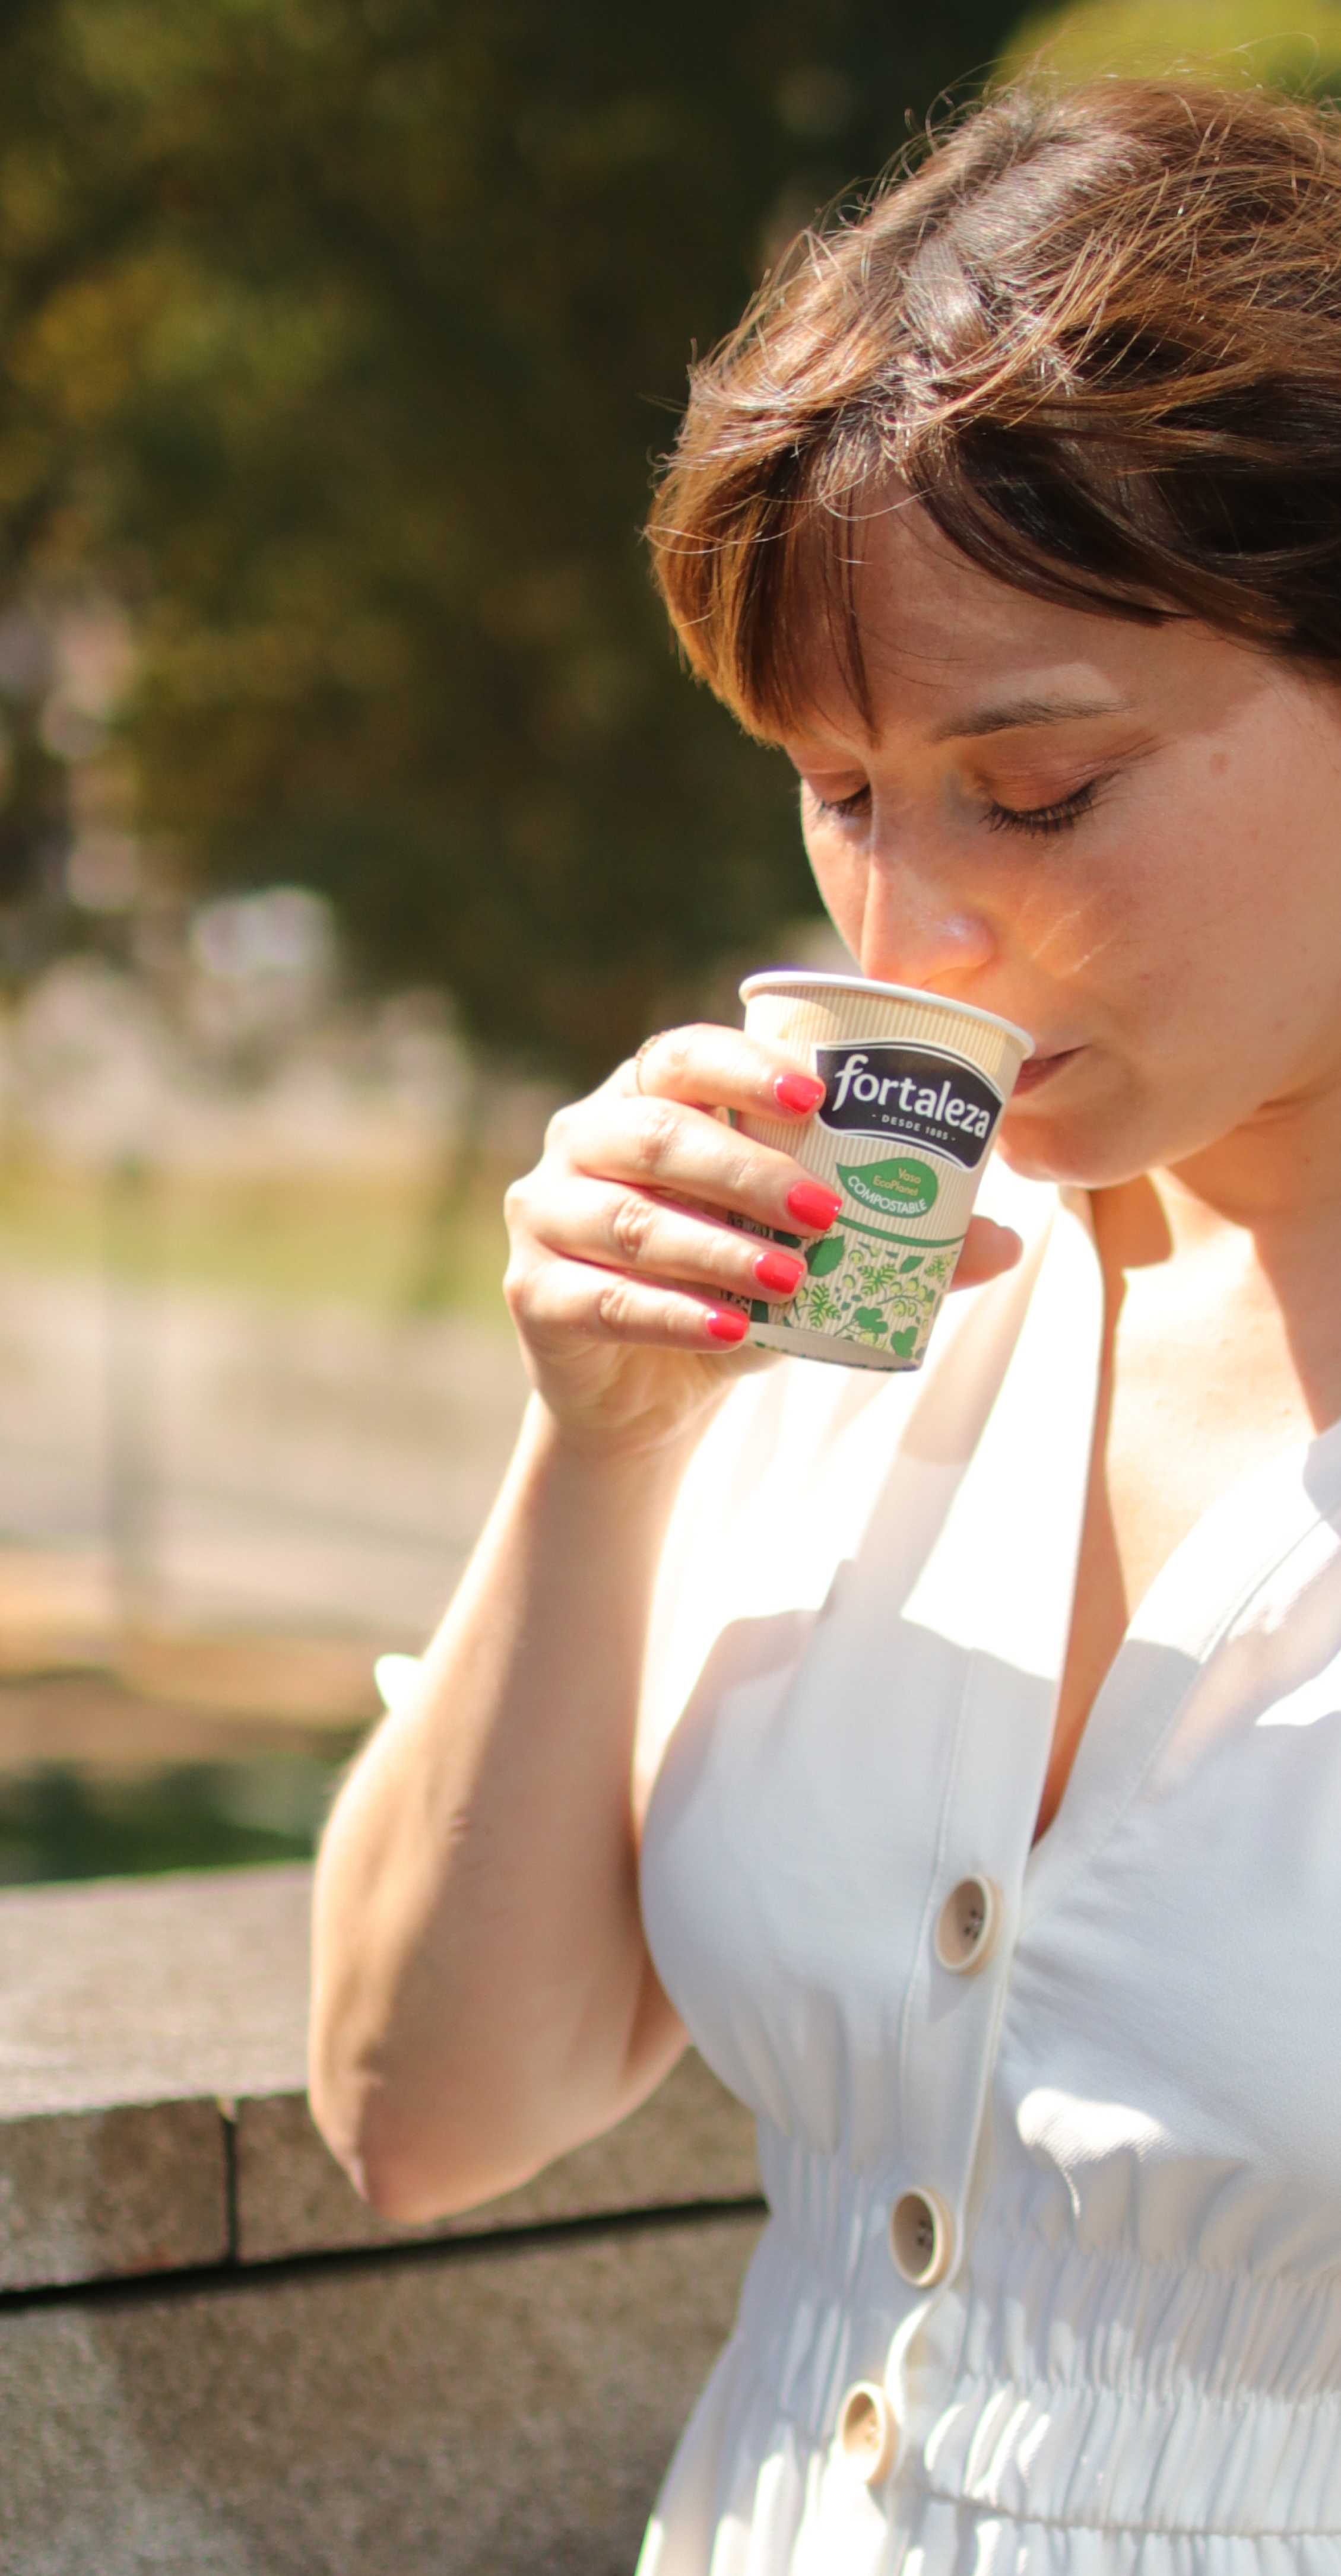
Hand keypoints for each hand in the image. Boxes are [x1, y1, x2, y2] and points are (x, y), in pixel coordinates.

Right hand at [503, 1024, 1022, 1457]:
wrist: (647, 1395)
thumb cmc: (733, 1286)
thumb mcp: (806, 1255)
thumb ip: (887, 1239)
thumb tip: (1005, 1241)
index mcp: (643, 1098)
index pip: (680, 1054)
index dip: (743, 1064)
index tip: (818, 1093)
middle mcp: (582, 1141)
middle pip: (655, 1134)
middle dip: (745, 1168)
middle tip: (825, 1211)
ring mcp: (548, 1216)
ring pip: (630, 1219)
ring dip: (716, 1247)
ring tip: (792, 1276)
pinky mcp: (535, 1295)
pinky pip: (605, 1299)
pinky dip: (673, 1313)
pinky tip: (729, 1328)